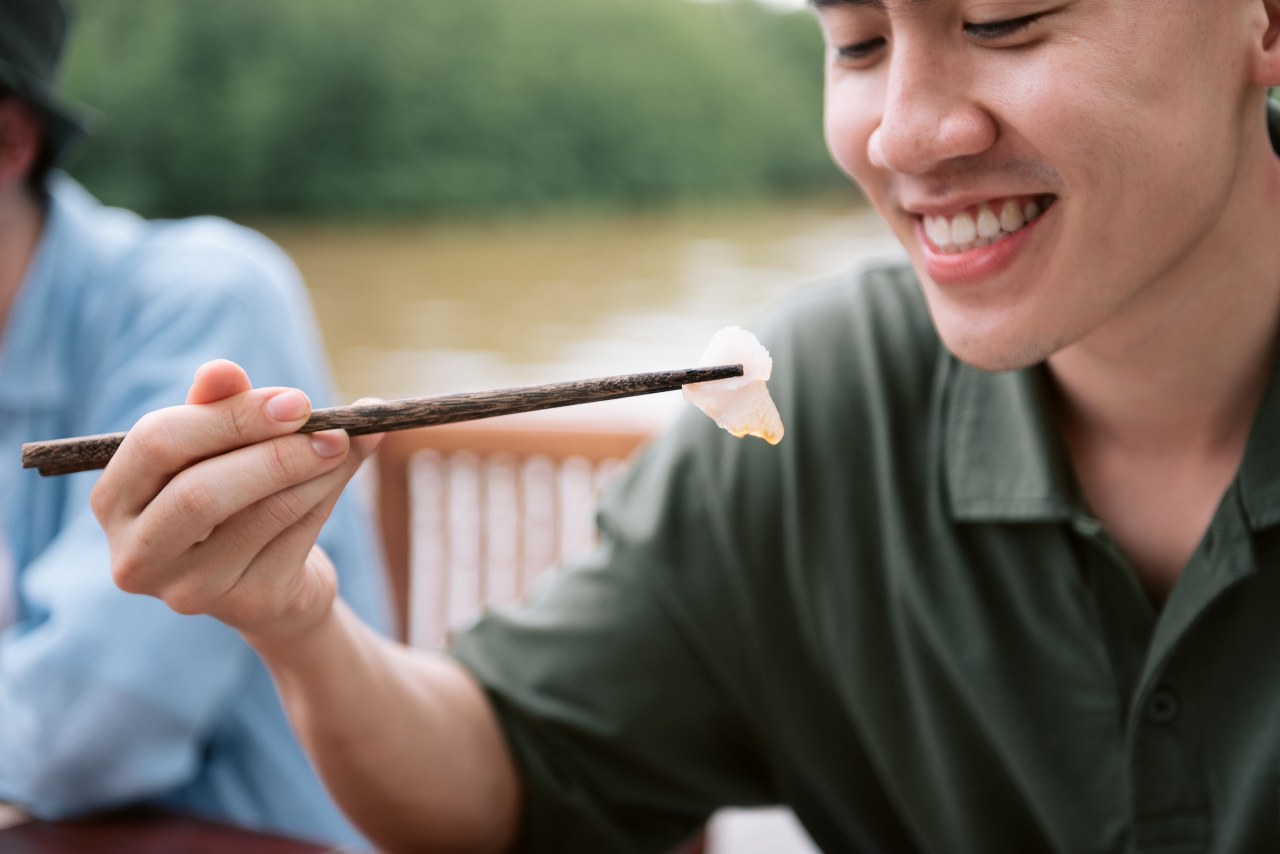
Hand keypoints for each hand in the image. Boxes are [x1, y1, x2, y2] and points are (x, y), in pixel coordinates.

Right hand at [91, 359, 381, 645]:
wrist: (273, 582)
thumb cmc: (235, 496)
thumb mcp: (222, 446)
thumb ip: (219, 407)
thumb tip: (223, 369)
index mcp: (114, 500)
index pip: (157, 444)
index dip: (230, 417)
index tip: (295, 401)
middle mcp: (137, 554)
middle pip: (200, 494)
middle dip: (274, 454)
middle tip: (331, 430)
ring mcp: (190, 590)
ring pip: (260, 516)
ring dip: (314, 472)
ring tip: (345, 444)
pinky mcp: (247, 604)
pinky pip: (295, 538)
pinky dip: (326, 496)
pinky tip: (342, 473)